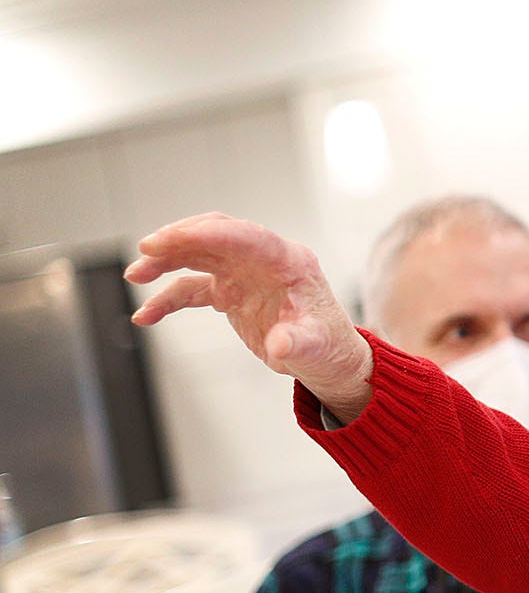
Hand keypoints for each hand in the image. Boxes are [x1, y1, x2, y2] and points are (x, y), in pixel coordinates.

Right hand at [126, 212, 374, 421]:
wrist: (326, 359)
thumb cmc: (328, 348)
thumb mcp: (317, 348)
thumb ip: (298, 343)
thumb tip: (281, 344)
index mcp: (289, 262)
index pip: (247, 236)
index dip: (211, 233)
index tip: (174, 237)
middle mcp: (263, 261)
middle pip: (216, 235)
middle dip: (180, 238)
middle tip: (147, 250)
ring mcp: (244, 274)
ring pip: (198, 255)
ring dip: (165, 261)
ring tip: (136, 275)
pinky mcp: (230, 292)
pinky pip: (191, 288)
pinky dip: (167, 298)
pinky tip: (145, 315)